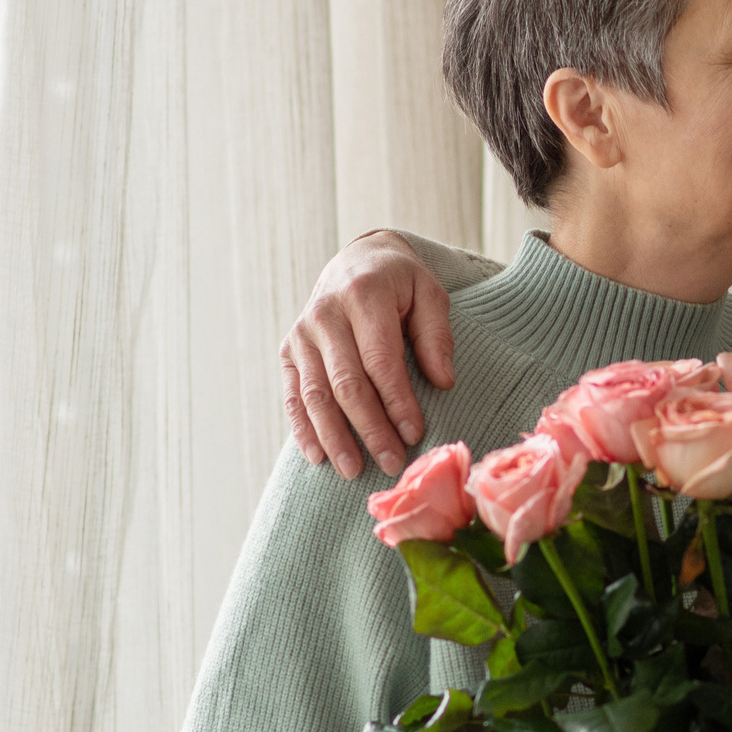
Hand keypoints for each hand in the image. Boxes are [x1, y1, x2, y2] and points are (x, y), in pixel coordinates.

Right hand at [278, 230, 454, 478]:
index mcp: (363, 297)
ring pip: (315, 395)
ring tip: (354, 471)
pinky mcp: (289, 351)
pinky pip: (293, 395)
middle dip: (369, 428)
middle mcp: (325, 315)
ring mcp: (302, 334)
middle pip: (346, 384)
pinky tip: (318, 456)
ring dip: (334, 437)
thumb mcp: (430, 294)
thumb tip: (443, 382)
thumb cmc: (401, 284)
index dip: (397, 401)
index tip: (415, 434)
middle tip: (392, 463)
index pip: (380, 360)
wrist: (357, 261)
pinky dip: (303, 428)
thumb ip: (437, 335)